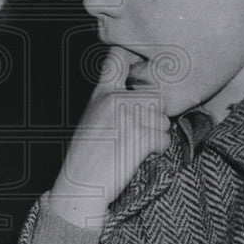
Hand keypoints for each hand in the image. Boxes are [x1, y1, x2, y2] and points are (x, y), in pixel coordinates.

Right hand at [49, 47, 170, 226]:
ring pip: (163, 120)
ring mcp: (126, 117)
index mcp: (101, 93)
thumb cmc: (87, 156)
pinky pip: (164, 139)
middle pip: (157, 98)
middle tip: (135, 134)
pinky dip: (157, 151)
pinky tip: (138, 157)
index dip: (136, 58)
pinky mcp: (138, 138)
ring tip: (132, 147)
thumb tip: (147, 96)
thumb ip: (113, 101)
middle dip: (154, 117)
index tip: (143, 68)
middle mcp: (114, 100)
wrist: (79, 186)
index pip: (118, 57)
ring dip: (155, 136)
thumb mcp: (94, 118)